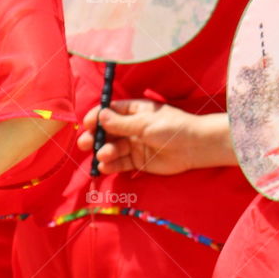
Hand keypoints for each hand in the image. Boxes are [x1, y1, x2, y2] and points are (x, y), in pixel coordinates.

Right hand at [78, 99, 234, 174]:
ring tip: (103, 155)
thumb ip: (121, 123)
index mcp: (134, 111)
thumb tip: (100, 116)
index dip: (97, 117)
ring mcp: (134, 144)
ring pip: (113, 148)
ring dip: (104, 151)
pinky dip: (111, 165)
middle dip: (95, 137)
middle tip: (85, 143)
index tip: (86, 124)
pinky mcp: (138, 161)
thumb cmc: (172, 128)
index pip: (110, 112)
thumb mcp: (144, 123)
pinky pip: (120, 163)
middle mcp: (132, 127)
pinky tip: (104, 166)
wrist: (193, 147)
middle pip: (107, 131)